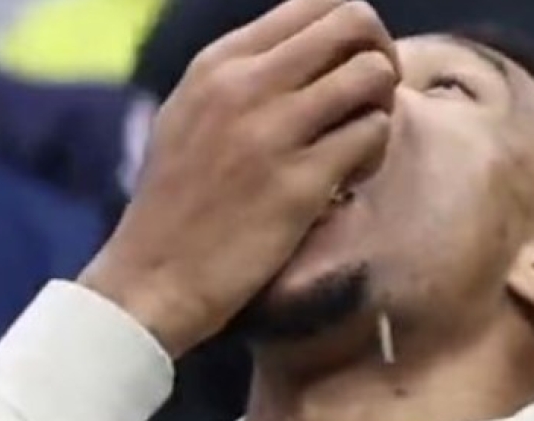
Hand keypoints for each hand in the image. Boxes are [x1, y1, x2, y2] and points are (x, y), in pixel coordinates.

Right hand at [80, 0, 397, 357]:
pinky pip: (372, 135)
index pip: (314, 2)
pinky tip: (347, 183)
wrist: (153, 278)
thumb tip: (301, 54)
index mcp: (218, 62)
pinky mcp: (299, 182)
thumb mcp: (188, 116)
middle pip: (354, 22)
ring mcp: (273, 131)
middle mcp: (245, 84)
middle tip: (369, 104)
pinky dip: (373, 156)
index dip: (349, 34)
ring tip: (357, 149)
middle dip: (379, 58)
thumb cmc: (174, 205)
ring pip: (373, 74)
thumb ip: (237, 78)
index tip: (344, 74)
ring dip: (381, 109)